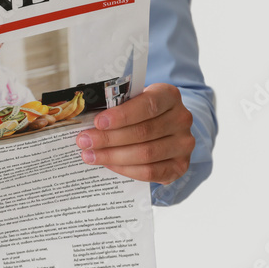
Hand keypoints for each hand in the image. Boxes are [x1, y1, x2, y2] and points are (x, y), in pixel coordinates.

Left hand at [75, 83, 193, 183]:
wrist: (165, 130)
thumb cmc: (141, 112)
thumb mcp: (131, 101)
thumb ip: (115, 106)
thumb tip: (85, 119)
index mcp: (169, 96)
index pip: (148, 105)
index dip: (122, 115)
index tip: (98, 122)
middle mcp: (181, 119)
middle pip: (143, 132)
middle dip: (109, 138)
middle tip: (84, 142)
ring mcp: (184, 144)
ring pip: (146, 154)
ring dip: (113, 156)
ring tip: (89, 155)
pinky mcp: (180, 166)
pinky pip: (151, 172)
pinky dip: (126, 169)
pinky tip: (108, 165)